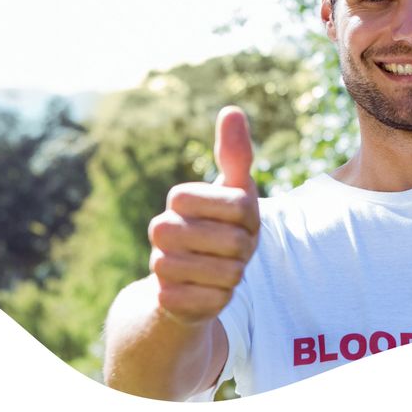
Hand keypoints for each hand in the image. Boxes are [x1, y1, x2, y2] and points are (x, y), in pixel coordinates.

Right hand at [147, 106, 259, 324]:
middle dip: (245, 248)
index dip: (250, 216)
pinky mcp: (169, 301)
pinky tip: (209, 293)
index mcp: (179, 198)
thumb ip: (235, 154)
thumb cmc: (219, 230)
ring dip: (235, 275)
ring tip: (220, 269)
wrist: (189, 282)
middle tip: (231, 249)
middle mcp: (161, 229)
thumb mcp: (233, 192)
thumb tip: (232, 110)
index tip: (238, 220)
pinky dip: (223, 298)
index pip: (239, 204)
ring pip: (228, 272)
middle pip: (235, 240)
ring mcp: (161, 266)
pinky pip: (217, 300)